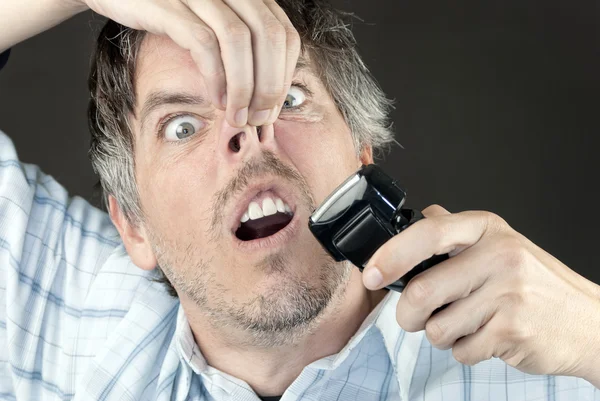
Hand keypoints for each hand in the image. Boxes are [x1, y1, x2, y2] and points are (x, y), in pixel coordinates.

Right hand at [82, 0, 299, 126]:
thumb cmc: (168, 13)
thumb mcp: (213, 26)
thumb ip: (241, 49)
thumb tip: (266, 97)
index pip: (285, 35)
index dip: (285, 75)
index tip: (274, 107)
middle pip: (269, 37)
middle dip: (270, 85)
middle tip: (259, 118)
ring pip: (239, 40)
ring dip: (244, 86)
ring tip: (238, 115)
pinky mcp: (170, 3)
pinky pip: (203, 42)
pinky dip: (215, 76)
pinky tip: (215, 99)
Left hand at [363, 204, 599, 381]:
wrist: (585, 320)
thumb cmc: (535, 283)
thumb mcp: (499, 243)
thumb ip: (455, 233)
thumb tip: (414, 220)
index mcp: (487, 230)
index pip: (427, 234)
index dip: (391, 256)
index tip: (371, 274)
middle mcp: (499, 256)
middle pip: (422, 291)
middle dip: (407, 314)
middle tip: (412, 316)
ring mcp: (508, 295)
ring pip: (437, 328)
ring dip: (438, 335)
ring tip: (462, 324)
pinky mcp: (512, 332)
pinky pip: (460, 351)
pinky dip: (462, 350)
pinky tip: (483, 337)